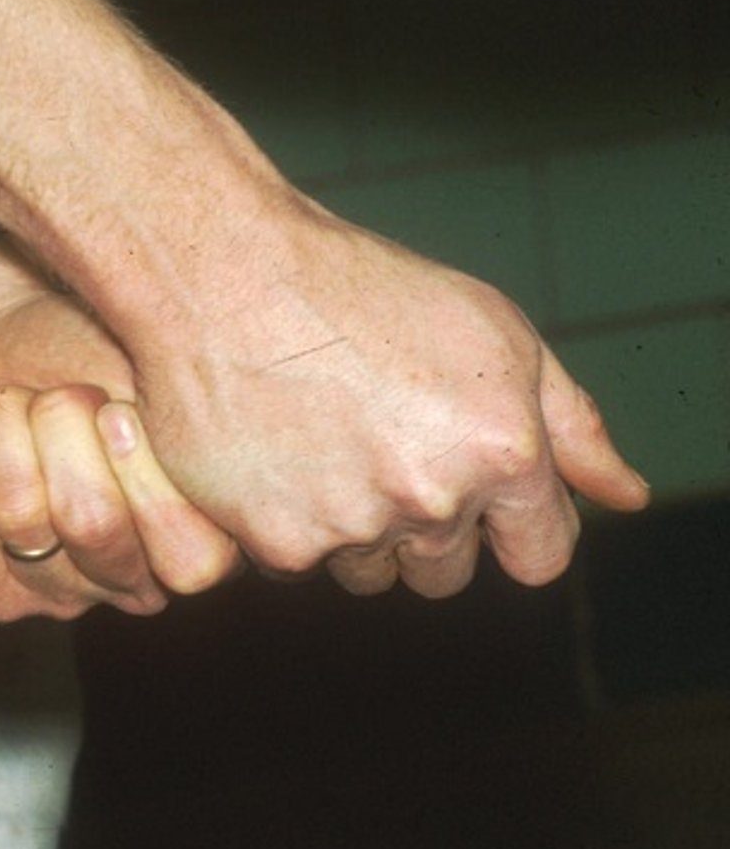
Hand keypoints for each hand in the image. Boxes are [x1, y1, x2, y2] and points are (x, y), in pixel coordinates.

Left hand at [0, 245, 241, 620]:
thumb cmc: (73, 352)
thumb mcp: (152, 368)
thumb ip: (189, 417)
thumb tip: (196, 435)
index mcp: (188, 537)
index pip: (190, 560)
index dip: (150, 482)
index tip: (116, 414)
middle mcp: (119, 578)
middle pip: (92, 522)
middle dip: (62, 425)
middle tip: (51, 396)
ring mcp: (39, 587)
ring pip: (18, 512)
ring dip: (2, 426)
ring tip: (2, 405)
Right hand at [128, 204, 650, 596]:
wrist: (223, 275)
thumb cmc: (359, 289)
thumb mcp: (491, 331)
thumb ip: (571, 425)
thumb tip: (627, 496)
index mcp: (504, 450)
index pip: (539, 556)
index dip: (510, 529)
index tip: (474, 497)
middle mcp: (435, 499)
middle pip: (447, 573)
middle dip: (423, 526)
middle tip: (377, 446)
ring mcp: (354, 526)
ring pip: (369, 571)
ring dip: (353, 528)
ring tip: (318, 442)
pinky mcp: (277, 543)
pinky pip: (298, 564)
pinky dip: (285, 520)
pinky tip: (272, 452)